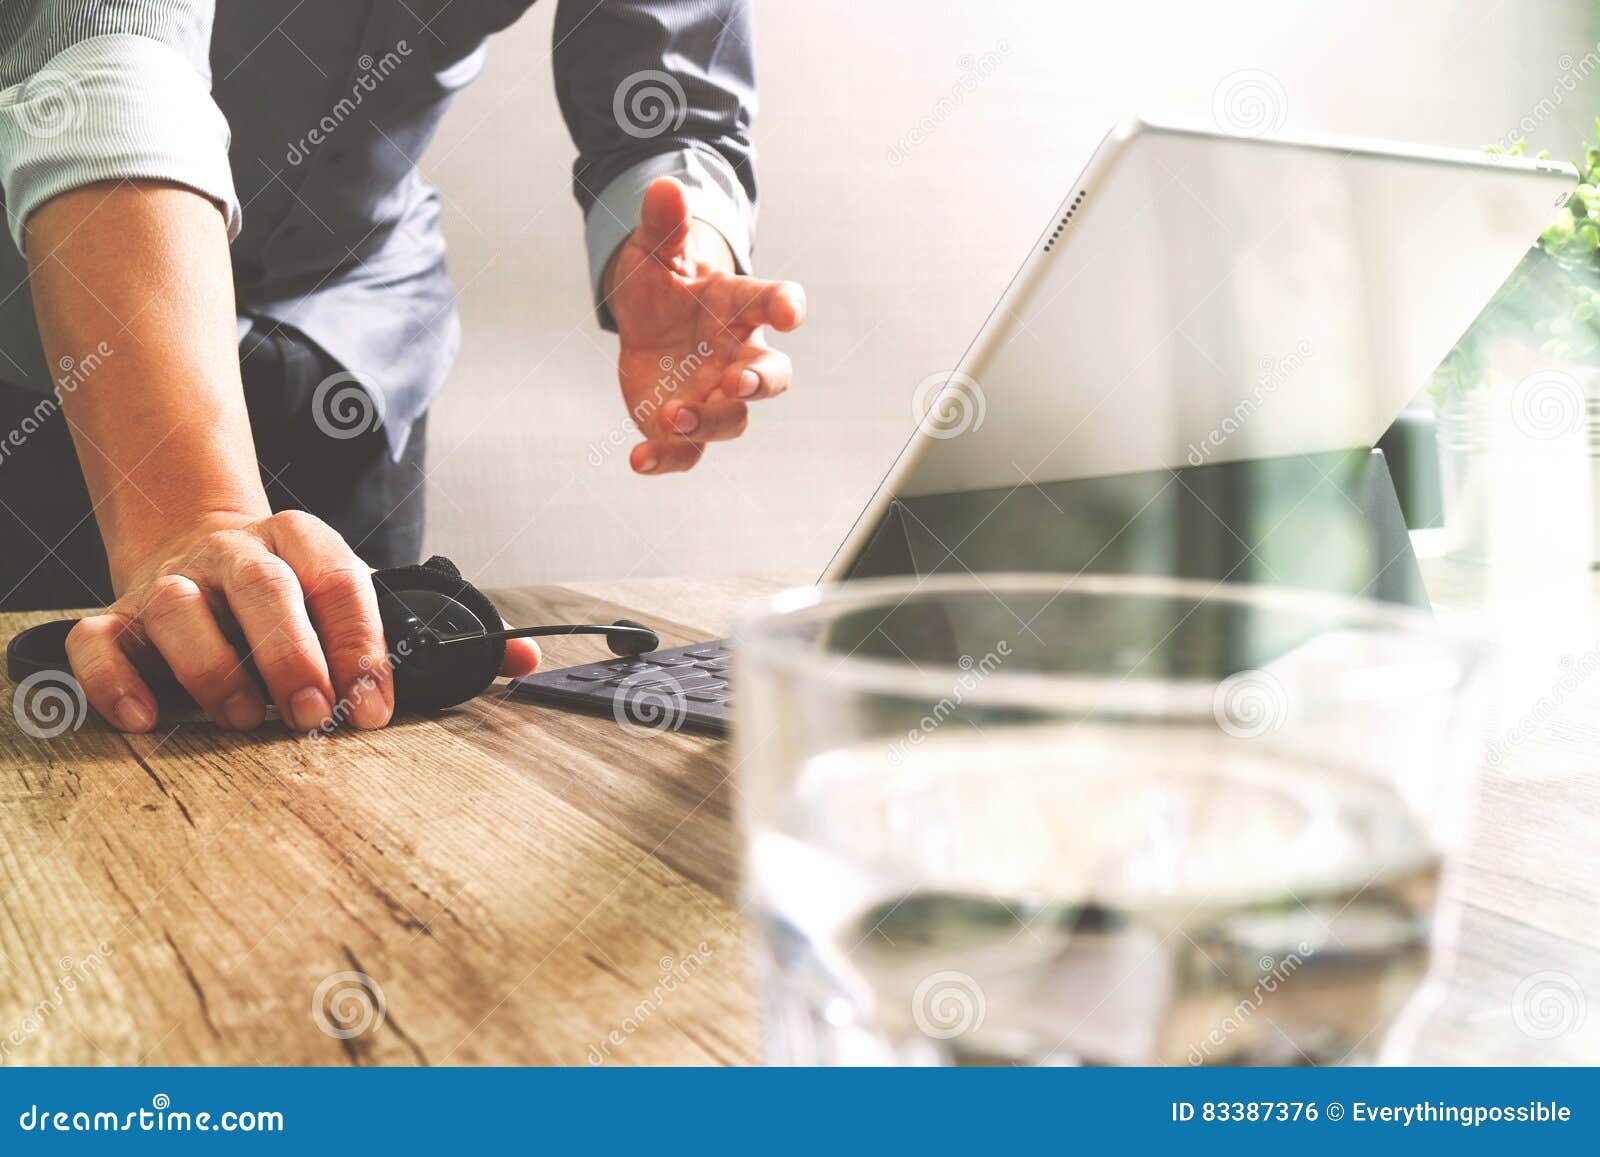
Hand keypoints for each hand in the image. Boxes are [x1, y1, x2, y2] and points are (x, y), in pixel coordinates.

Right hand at [65, 509, 540, 733]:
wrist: (196, 540)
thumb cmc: (296, 594)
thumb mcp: (361, 599)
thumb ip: (438, 633)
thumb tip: (523, 663)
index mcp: (307, 544)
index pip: (343, 581)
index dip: (363, 644)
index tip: (378, 705)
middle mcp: (239, 555)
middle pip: (264, 586)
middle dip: (292, 651)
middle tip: (313, 713)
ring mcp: (176, 582)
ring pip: (182, 607)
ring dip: (214, 665)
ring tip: (241, 717)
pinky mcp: (121, 616)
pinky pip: (101, 638)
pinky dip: (117, 678)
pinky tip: (147, 719)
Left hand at [605, 177, 806, 473]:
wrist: (652, 323)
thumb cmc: (666, 283)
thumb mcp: (656, 250)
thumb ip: (664, 224)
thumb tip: (665, 188)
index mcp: (741, 307)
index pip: (776, 302)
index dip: (787, 306)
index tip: (790, 313)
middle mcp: (738, 357)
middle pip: (771, 376)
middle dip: (759, 383)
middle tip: (736, 383)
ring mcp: (716, 396)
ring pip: (734, 421)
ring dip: (710, 421)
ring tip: (676, 416)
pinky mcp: (687, 423)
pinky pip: (687, 451)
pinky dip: (667, 458)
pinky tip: (638, 459)